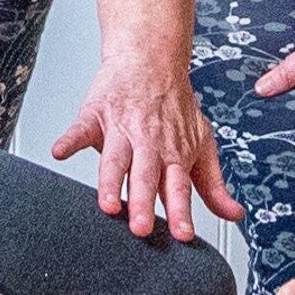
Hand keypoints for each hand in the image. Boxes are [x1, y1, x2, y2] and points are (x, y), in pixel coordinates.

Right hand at [52, 60, 244, 239]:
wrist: (151, 60)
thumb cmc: (174, 107)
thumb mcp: (202, 143)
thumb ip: (213, 185)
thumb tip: (234, 215)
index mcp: (174, 155)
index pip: (178, 188)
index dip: (180, 211)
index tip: (182, 234)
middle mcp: (149, 144)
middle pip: (145, 177)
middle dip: (142, 202)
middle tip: (140, 228)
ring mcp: (121, 129)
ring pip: (116, 159)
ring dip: (110, 181)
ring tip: (107, 203)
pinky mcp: (96, 115)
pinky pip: (81, 128)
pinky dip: (70, 139)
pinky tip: (60, 151)